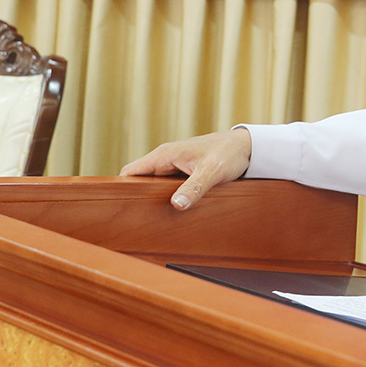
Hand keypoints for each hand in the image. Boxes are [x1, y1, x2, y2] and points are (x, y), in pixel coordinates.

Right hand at [119, 128, 251, 209]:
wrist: (248, 147)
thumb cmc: (229, 153)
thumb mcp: (212, 172)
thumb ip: (194, 188)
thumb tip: (176, 205)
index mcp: (164, 155)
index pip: (130, 171)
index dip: (120, 187)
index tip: (117, 206)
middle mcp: (166, 159)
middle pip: (140, 180)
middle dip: (136, 197)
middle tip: (136, 220)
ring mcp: (174, 165)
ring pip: (154, 184)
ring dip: (152, 198)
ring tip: (150, 220)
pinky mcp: (184, 172)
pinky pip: (167, 186)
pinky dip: (166, 197)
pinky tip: (170, 212)